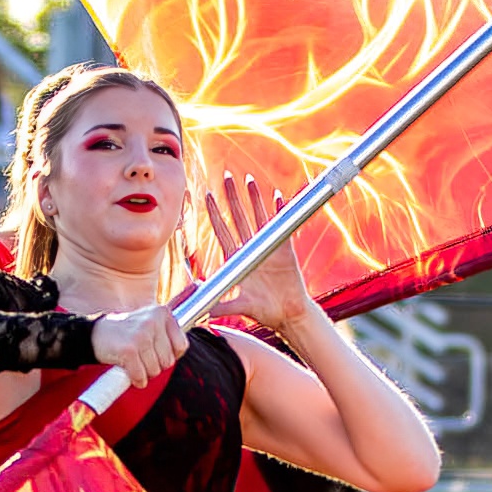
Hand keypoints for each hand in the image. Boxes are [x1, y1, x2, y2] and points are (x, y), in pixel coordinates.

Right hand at [91, 305, 185, 387]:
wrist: (94, 334)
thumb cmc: (126, 332)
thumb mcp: (149, 323)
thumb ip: (167, 334)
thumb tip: (180, 353)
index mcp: (162, 313)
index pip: (181, 346)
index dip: (170, 355)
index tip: (157, 354)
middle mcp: (153, 321)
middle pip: (168, 361)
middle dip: (156, 366)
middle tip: (142, 359)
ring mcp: (141, 335)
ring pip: (155, 370)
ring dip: (145, 374)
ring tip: (135, 363)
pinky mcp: (128, 350)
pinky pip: (140, 376)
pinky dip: (136, 380)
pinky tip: (129, 373)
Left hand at [196, 172, 313, 332]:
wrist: (288, 315)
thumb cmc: (264, 312)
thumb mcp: (240, 307)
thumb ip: (221, 306)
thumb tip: (202, 311)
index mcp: (237, 259)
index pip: (223, 231)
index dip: (216, 213)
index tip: (207, 196)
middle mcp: (250, 249)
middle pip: (239, 217)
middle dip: (232, 196)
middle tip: (226, 176)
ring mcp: (267, 247)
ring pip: (258, 216)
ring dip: (254, 198)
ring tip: (249, 179)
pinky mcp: (284, 249)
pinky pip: (281, 225)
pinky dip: (279, 210)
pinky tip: (277, 196)